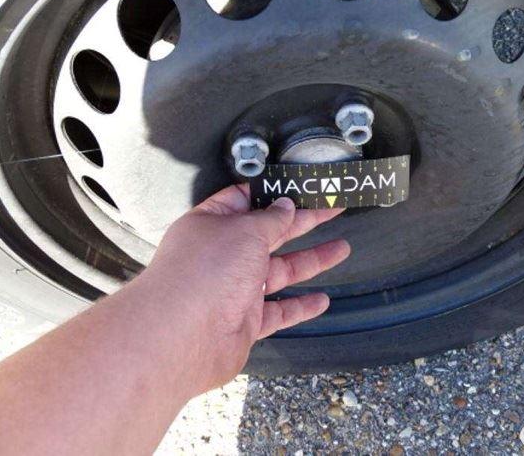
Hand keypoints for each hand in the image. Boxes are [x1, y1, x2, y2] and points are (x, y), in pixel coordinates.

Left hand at [143, 184, 348, 390]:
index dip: (273, 194)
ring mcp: (234, 289)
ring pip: (280, 271)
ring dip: (312, 260)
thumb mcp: (244, 231)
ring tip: (341, 248)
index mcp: (213, 224)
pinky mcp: (244, 321)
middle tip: (332, 209)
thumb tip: (285, 206)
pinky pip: (278, 310)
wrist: (182, 337)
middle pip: (270, 233)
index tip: (301, 187)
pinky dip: (300, 305)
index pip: (245, 201)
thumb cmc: (203, 274)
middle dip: (303, 222)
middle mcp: (222, 255)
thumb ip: (270, 219)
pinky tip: (321, 300)